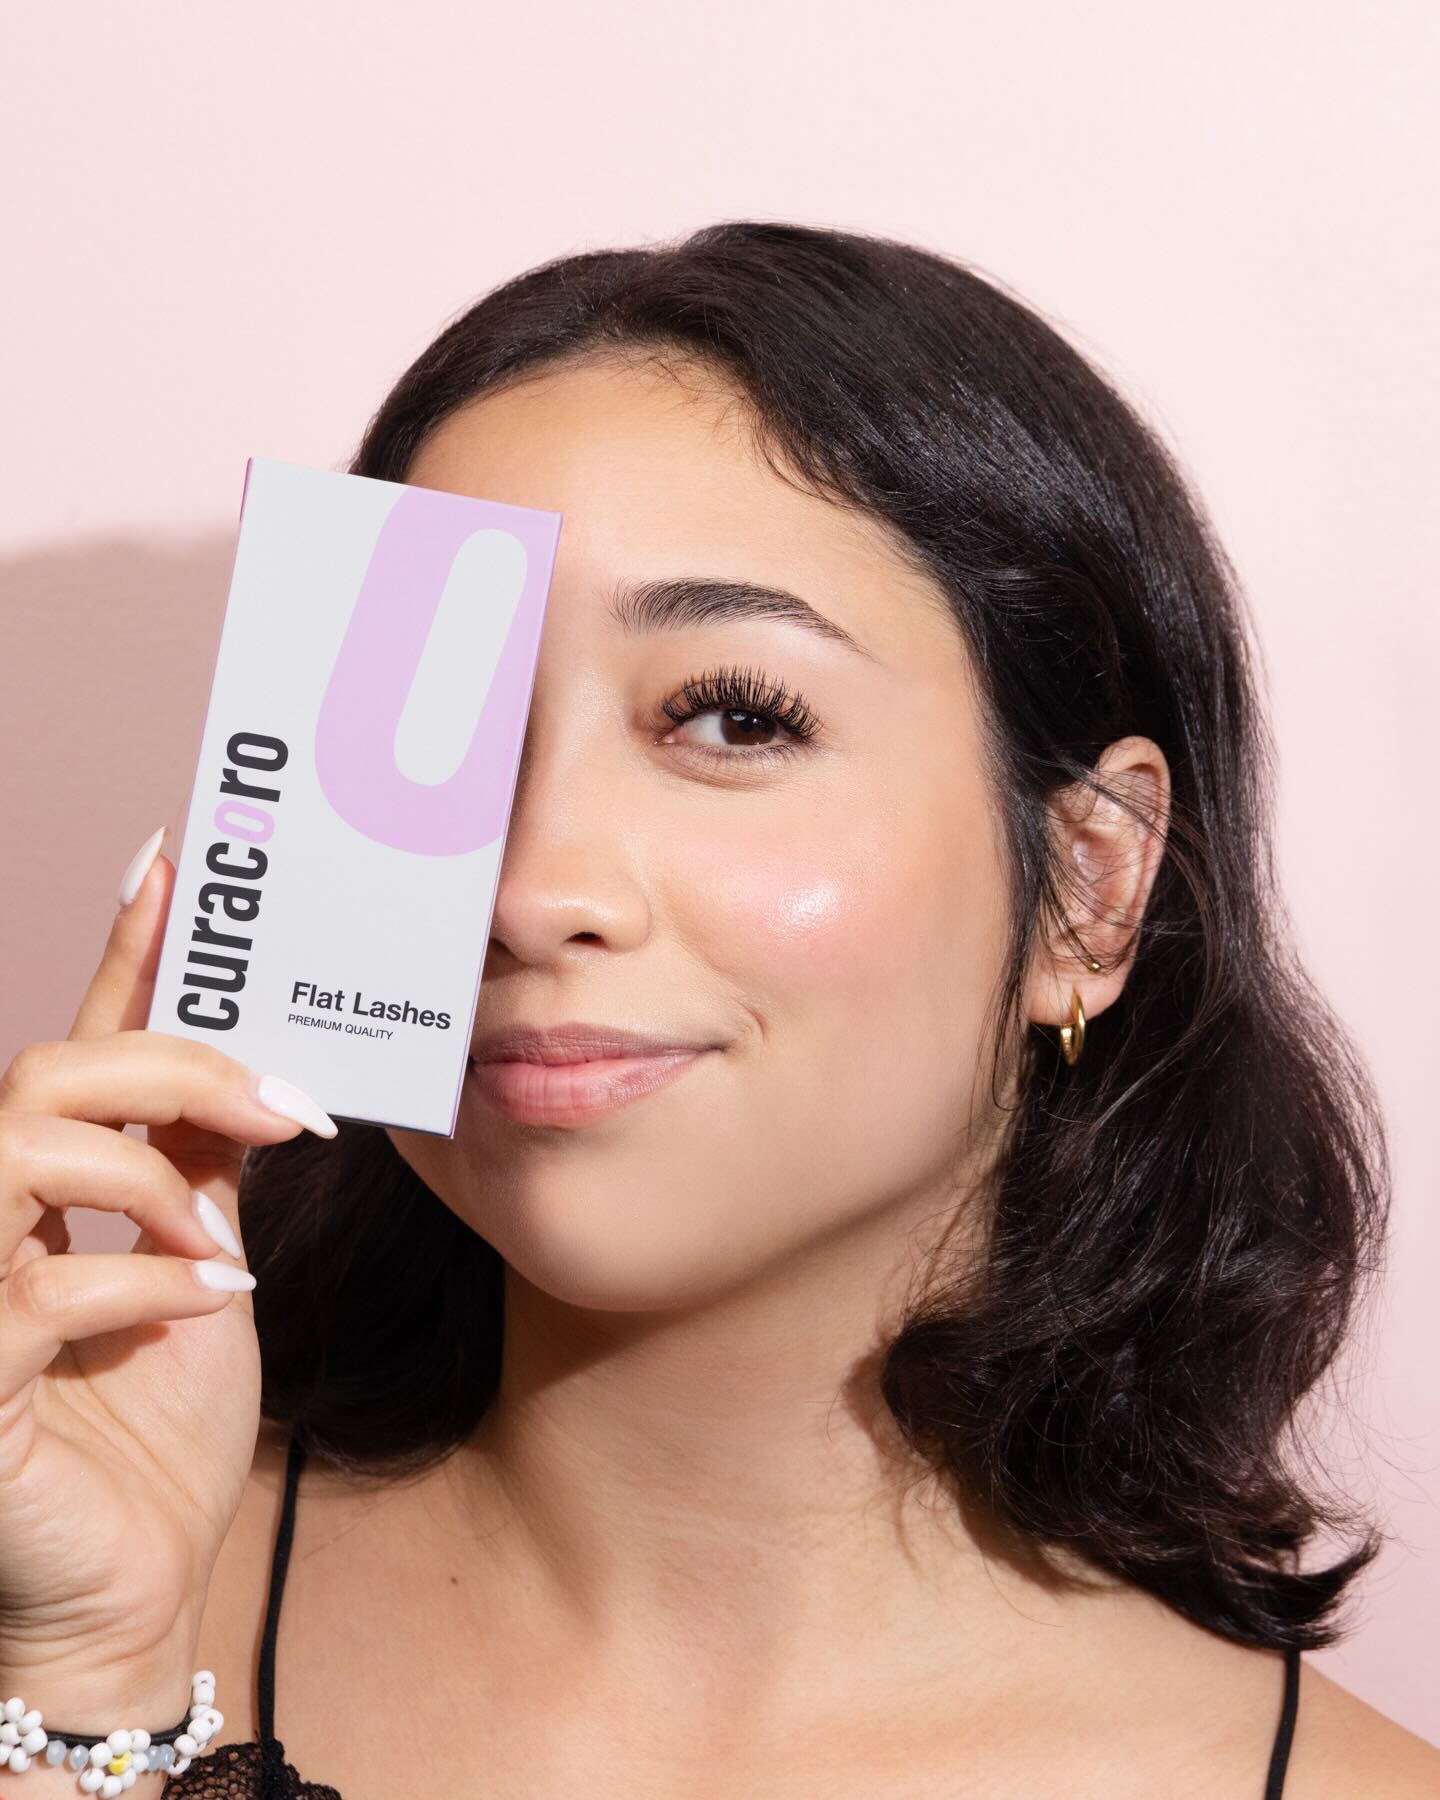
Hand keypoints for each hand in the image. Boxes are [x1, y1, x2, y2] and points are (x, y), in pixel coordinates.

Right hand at [0, 826, 334, 1729]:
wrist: (137, 1573)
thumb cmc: (156, 1417)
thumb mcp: (204, 1257)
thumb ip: (205, 1161)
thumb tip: (257, 1068)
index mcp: (56, 1181)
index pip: (89, 1041)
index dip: (126, 948)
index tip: (174, 859)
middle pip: (49, 1071)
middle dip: (176, 1068)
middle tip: (282, 1110)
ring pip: (22, 1145)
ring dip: (150, 1181)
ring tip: (223, 1242)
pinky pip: (44, 1287)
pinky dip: (146, 1284)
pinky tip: (209, 1305)